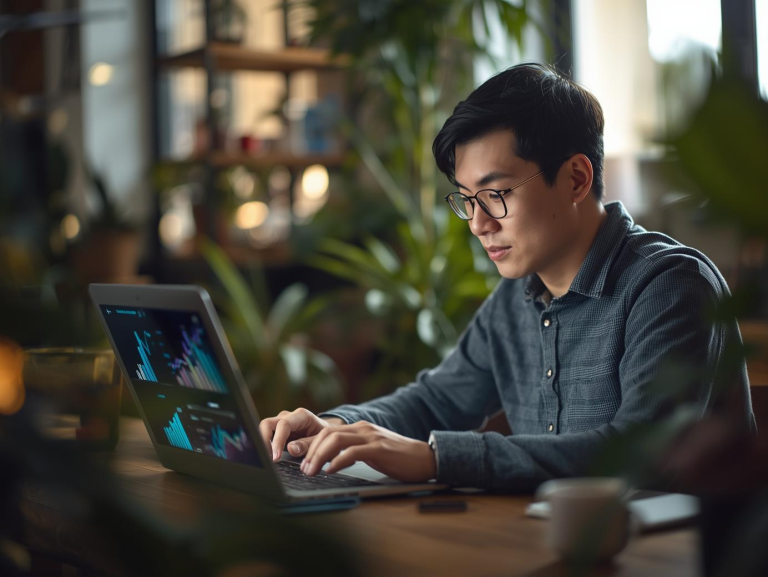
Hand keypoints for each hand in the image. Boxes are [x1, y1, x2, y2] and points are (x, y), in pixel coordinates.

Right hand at [259, 408, 343, 460]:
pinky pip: (266, 436)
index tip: (275, 457)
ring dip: (262, 443)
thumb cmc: (324, 436)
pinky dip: (265, 446)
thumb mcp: (320, 440)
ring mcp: (280, 423)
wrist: (326, 432)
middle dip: (263, 440)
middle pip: (267, 424)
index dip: (277, 441)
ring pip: (264, 429)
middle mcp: (287, 417)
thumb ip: (307, 445)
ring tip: (266, 459)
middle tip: (266, 458)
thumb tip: (291, 448)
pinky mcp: (276, 431)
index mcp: (301, 416)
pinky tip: (267, 457)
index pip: (283, 425)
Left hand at [301, 420, 436, 482]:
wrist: (424, 458)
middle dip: (311, 451)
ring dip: (319, 456)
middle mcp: (363, 429)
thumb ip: (354, 451)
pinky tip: (330, 470)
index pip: (328, 431)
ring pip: (336, 440)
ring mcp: (371, 437)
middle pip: (328, 433)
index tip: (303, 462)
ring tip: (312, 471)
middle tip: (304, 469)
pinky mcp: (379, 449)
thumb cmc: (398, 458)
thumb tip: (333, 462)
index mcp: (360, 429)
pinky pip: (352, 452)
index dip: (312, 446)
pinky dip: (337, 461)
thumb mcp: (371, 451)